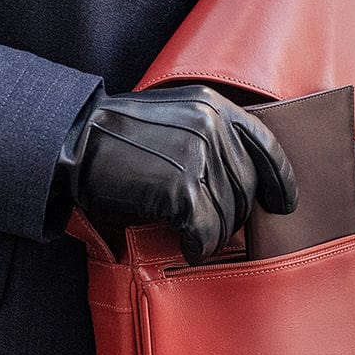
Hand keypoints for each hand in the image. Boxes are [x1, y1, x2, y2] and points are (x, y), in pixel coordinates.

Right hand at [58, 85, 296, 264]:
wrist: (72, 144)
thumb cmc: (114, 139)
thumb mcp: (170, 119)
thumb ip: (206, 137)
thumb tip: (237, 183)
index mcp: (211, 106)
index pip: (264, 144)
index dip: (279, 179)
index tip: (282, 203)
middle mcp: (210, 126)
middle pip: (245, 188)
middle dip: (233, 217)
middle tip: (211, 232)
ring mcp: (197, 156)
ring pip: (227, 214)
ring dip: (212, 236)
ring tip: (194, 242)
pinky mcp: (180, 187)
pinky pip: (205, 230)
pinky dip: (198, 246)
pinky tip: (187, 248)